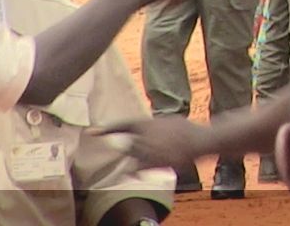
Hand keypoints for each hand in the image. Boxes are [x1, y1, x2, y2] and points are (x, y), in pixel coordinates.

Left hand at [93, 115, 209, 171]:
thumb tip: (144, 131)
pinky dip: (137, 170)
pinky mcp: (153, 163)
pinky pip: (137, 170)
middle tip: (145, 147)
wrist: (198, 140)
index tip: (91, 132)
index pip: (121, 125)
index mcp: (145, 122)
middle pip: (127, 145)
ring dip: (139, 158)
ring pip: (132, 157)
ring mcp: (147, 150)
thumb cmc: (185, 129)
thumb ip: (152, 126)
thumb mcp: (166, 120)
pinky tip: (140, 171)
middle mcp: (142, 136)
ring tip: (152, 154)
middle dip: (132, 148)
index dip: (105, 128)